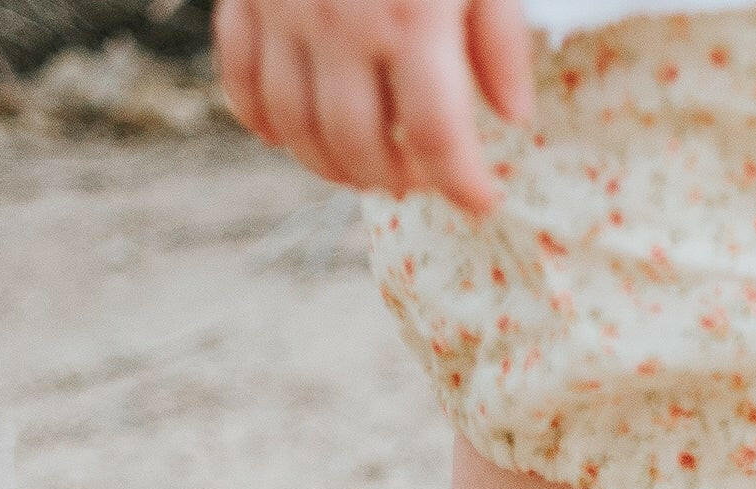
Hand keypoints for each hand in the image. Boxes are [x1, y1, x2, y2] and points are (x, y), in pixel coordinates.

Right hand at [216, 0, 533, 211]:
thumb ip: (498, 37)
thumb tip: (514, 117)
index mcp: (411, 19)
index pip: (438, 137)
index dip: (463, 184)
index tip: (483, 201)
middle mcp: (341, 29)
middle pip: (362, 149)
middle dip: (399, 181)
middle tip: (425, 178)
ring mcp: (283, 17)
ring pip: (298, 132)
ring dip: (336, 168)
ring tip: (372, 169)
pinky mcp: (244, 0)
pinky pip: (242, 88)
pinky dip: (268, 127)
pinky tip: (298, 137)